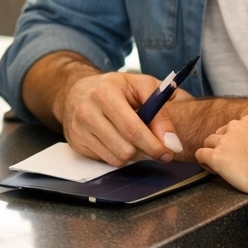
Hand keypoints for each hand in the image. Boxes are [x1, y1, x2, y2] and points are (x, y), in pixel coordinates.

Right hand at [56, 69, 185, 165]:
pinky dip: (119, 156)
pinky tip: (122, 142)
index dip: (154, 144)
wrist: (76, 90)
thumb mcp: (140, 86)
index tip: (169, 151)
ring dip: (134, 156)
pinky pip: (106, 161)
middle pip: (125, 149)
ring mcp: (79, 130)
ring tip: (138, 142)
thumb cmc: (114, 87)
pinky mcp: (76, 143)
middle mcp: (87, 112)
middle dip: (147, 152)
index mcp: (105, 94)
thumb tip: (171, 140)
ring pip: (117, 159)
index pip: (132, 129)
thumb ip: (161, 109)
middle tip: (158, 149)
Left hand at [195, 115, 247, 198]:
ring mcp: (224, 141)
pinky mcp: (216, 156)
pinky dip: (204, 162)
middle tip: (230, 160)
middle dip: (223, 145)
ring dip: (212, 153)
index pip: (235, 127)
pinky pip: (201, 155)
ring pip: (208, 142)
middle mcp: (235, 127)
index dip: (236, 140)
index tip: (240, 150)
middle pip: (220, 133)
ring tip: (219, 166)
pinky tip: (212, 169)